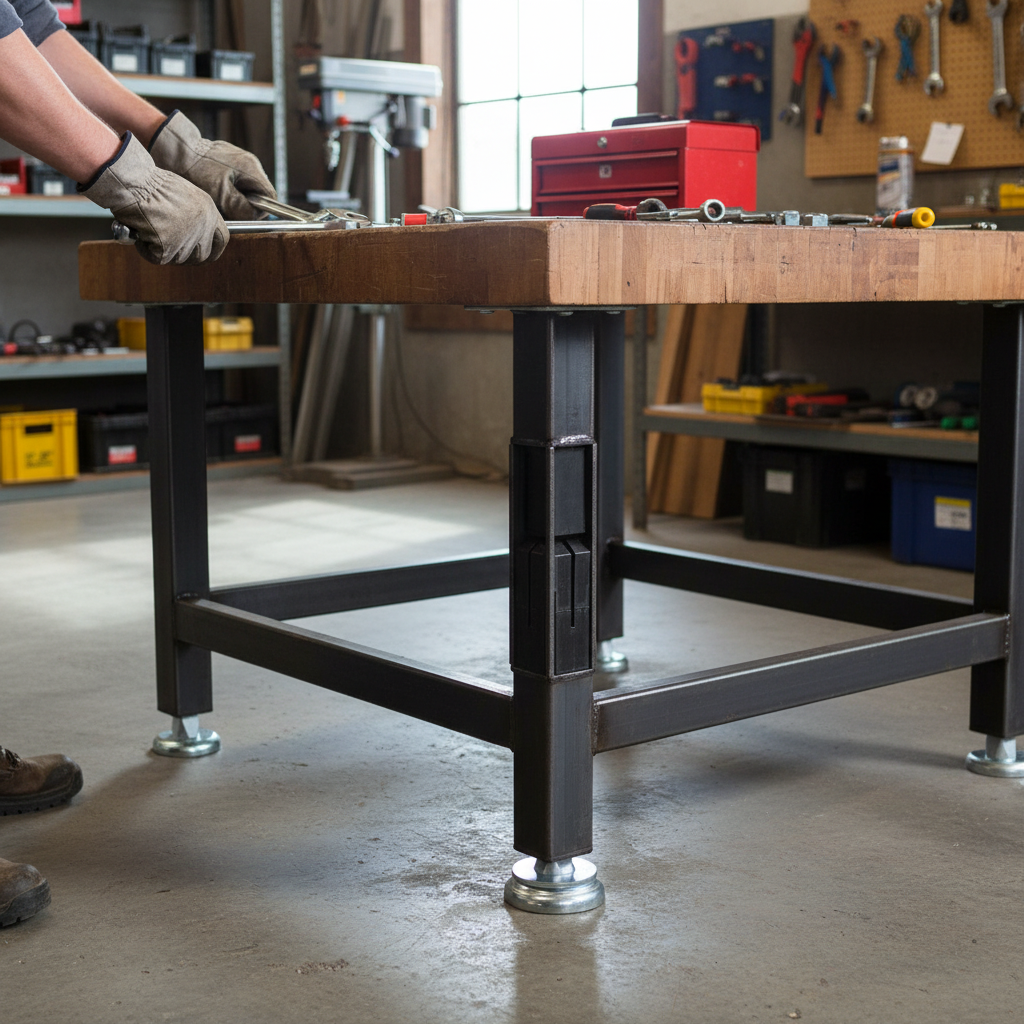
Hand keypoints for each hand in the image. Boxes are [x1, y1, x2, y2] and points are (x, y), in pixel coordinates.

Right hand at [79, 133, 227, 264]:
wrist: (133, 181)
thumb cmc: (149, 182)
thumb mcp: (183, 194)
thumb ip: (193, 214)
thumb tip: (191, 232)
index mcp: (208, 210)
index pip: (222, 239)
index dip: (213, 249)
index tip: (204, 252)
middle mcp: (202, 226)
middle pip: (202, 255)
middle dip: (186, 255)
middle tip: (169, 246)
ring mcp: (186, 238)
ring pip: (178, 258)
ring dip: (163, 249)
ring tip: (149, 228)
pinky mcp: (167, 247)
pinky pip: (157, 258)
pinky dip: (146, 249)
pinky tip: (139, 232)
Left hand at [149, 110, 275, 219]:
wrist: (174, 151)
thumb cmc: (196, 171)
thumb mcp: (221, 196)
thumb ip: (244, 209)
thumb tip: (256, 215)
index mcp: (251, 168)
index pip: (269, 196)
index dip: (261, 210)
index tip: (244, 215)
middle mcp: (248, 162)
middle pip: (258, 193)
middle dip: (245, 204)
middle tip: (226, 207)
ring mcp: (238, 160)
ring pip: (245, 189)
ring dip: (234, 198)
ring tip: (217, 197)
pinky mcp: (227, 161)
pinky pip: (234, 182)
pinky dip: (226, 189)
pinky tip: (212, 188)